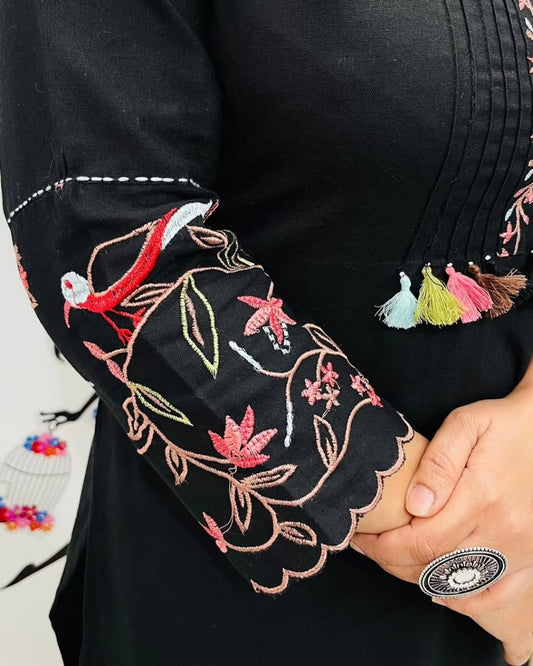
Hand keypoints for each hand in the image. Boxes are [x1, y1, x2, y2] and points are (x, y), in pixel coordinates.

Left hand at [350, 358, 532, 656]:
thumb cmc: (502, 424)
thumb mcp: (466, 425)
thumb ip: (438, 463)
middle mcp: (503, 533)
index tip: (360, 538)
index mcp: (482, 499)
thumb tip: (414, 505)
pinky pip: (494, 595)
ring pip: (457, 585)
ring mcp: (519, 551)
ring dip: (417, 577)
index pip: (421, 541)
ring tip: (392, 558)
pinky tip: (438, 588)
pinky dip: (462, 599)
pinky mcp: (529, 557)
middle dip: (391, 561)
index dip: (383, 547)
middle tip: (368, 546)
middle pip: (434, 567)